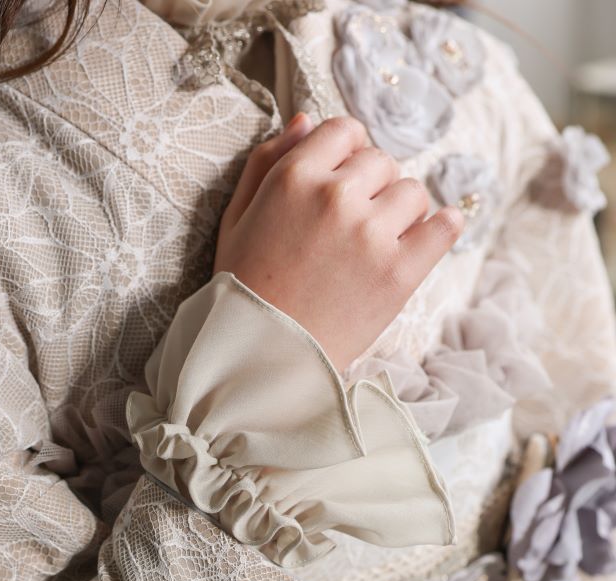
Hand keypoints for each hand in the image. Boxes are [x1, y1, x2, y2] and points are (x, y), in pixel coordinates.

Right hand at [214, 113, 463, 372]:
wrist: (263, 359)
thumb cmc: (244, 291)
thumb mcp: (236, 219)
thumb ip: (266, 163)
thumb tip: (305, 119)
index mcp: (294, 178)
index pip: (345, 130)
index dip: (347, 154)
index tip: (343, 182)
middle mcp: (335, 197)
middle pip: (382, 161)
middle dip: (372, 187)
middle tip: (353, 226)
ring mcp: (372, 234)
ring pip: (413, 192)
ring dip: (402, 212)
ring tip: (378, 244)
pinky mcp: (400, 272)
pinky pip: (445, 227)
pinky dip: (443, 228)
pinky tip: (427, 238)